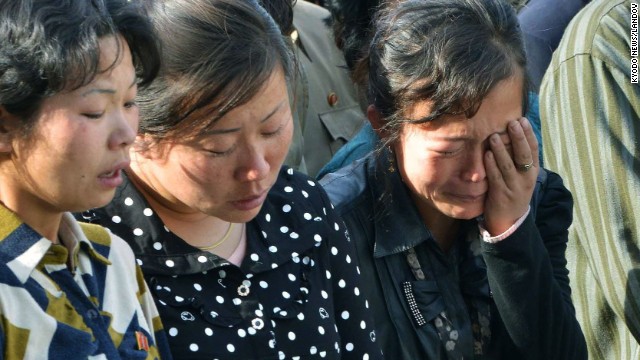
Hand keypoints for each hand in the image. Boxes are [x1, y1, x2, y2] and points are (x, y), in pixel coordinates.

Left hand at [483, 117, 538, 234]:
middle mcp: (526, 179)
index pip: (533, 150)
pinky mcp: (501, 195)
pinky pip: (496, 177)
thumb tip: (513, 134)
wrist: (509, 222)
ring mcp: (514, 187)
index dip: (528, 134)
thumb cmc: (513, 193)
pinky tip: (486, 154)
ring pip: (509, 165)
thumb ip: (519, 159)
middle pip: (524, 155)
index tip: (522, 119)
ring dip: (501, 149)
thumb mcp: (522, 177)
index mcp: (533, 172)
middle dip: (518, 138)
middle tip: (512, 123)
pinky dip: (491, 165)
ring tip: (494, 135)